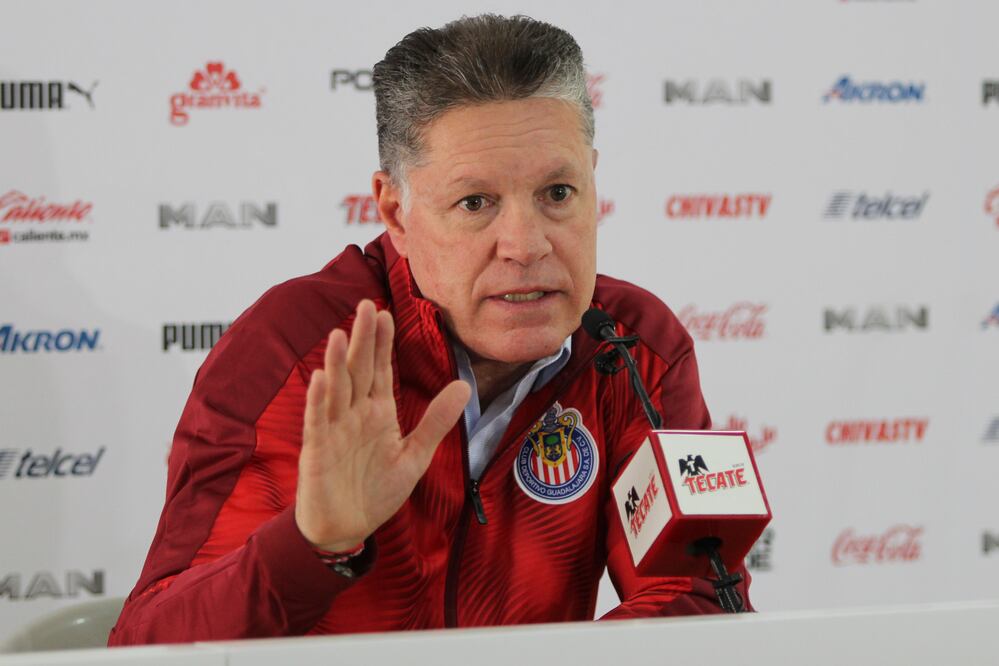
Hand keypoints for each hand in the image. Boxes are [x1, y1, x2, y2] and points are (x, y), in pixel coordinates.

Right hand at [295, 300, 469, 551]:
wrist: (347, 529)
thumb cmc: (377, 492)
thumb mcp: (415, 455)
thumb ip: (436, 421)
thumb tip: (465, 386)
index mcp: (378, 413)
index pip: (380, 370)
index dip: (382, 343)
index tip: (387, 314)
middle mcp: (355, 415)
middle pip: (359, 371)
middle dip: (363, 340)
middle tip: (367, 306)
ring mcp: (335, 430)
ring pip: (336, 390)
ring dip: (338, 363)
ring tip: (342, 334)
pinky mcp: (318, 450)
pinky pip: (318, 422)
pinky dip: (318, 401)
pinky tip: (319, 379)